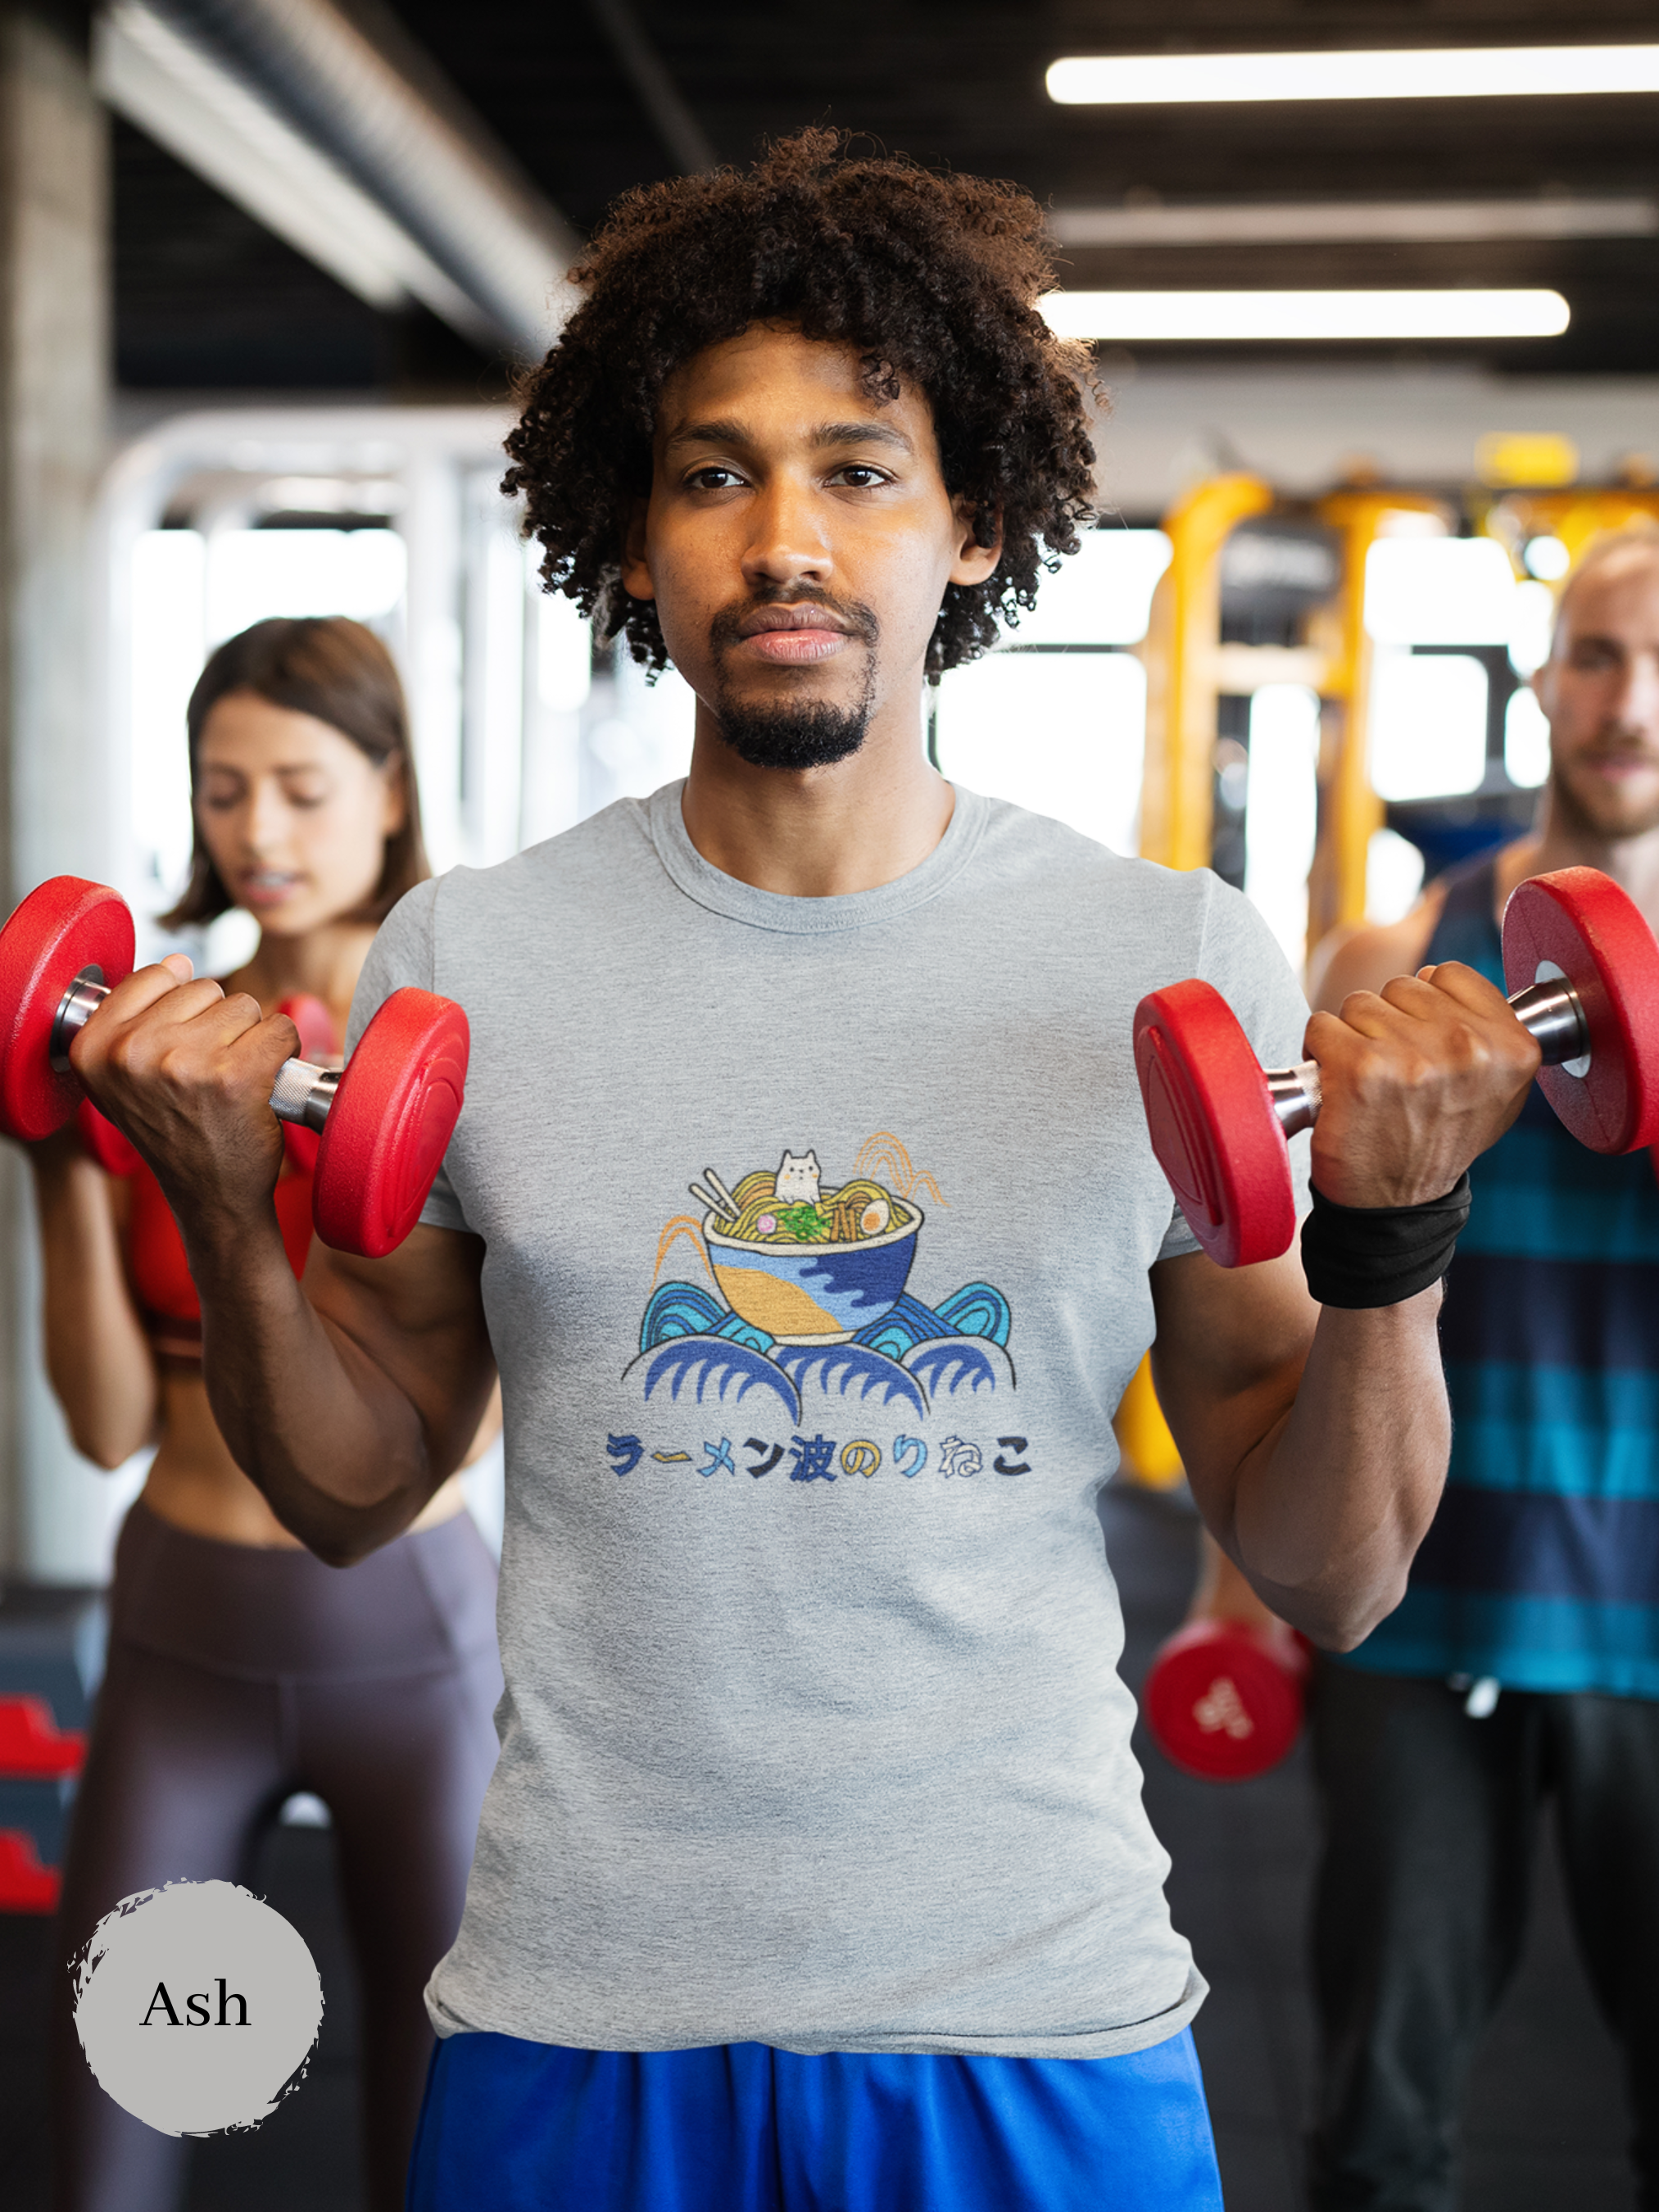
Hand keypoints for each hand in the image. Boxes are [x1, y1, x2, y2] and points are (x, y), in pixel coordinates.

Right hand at [68, 955, 301, 1239]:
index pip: (155, 975)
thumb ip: (140, 1014)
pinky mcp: (234, 1076)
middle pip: (205, 987)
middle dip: (217, 1025)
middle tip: (206, 1074)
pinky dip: (282, 1052)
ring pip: (243, 1005)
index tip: (178, 1047)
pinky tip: (260, 1083)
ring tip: (230, 1080)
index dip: (181, 1007)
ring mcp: (182, 1062)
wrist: (208, 1193)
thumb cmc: (176, 1130)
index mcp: (94, 1048)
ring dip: (249, 1039)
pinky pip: (279, 1028)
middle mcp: (130, 1052)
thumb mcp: (127, 1075)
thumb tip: (178, 962)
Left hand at [1305, 960, 1539, 1208]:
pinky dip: (1319, 1052)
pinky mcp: (1359, 1068)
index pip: (1449, 974)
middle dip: (1389, 1022)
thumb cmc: (1439, 1141)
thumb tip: (1443, 981)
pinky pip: (1321, 1025)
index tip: (1423, 1039)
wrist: (1396, 1204)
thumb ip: (1487, 1030)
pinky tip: (1338, 1085)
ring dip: (1353, 1037)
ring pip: (1359, 1003)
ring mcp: (1413, 1057)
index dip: (1425, 1004)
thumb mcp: (1496, 1091)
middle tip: (1394, 1071)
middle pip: (1402, 986)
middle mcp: (1468, 1049)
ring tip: (1368, 1080)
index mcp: (1512, 1049)